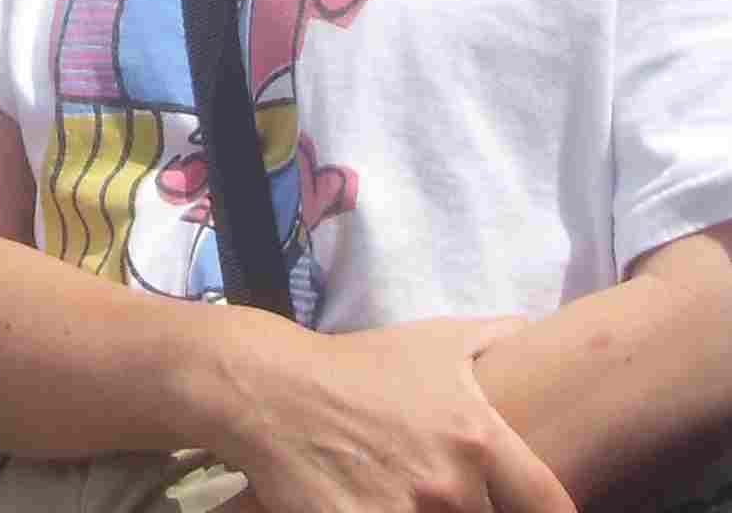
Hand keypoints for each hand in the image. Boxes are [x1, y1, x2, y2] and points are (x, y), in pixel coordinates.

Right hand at [219, 316, 574, 512]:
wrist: (274, 392)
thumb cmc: (358, 366)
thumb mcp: (431, 341)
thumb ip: (491, 336)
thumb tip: (532, 328)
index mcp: (477, 437)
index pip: (550, 504)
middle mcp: (450, 486)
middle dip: (478, 509)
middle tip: (452, 492)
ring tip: (412, 496)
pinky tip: (379, 506)